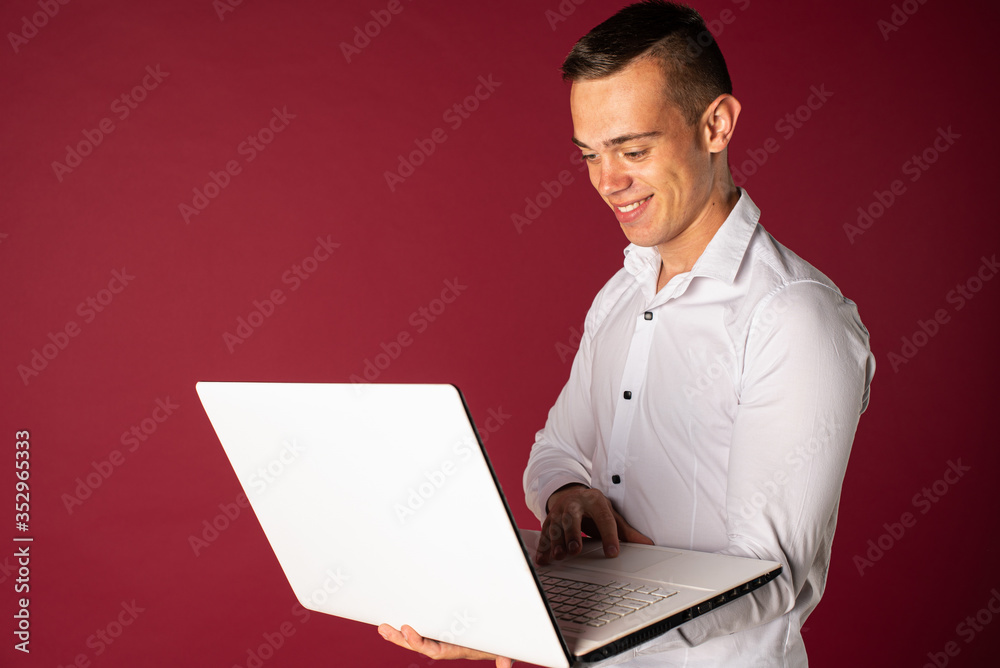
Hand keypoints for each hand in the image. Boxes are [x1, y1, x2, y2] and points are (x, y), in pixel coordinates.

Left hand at [378, 624, 513, 666]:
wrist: (497, 640)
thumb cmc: (497, 643)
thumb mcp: (502, 650)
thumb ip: (504, 658)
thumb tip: (506, 666)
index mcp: (455, 649)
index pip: (433, 649)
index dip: (418, 641)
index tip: (407, 629)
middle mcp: (444, 645)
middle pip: (418, 645)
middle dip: (400, 639)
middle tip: (384, 629)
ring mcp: (440, 637)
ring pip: (416, 638)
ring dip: (398, 634)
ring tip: (382, 628)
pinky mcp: (439, 627)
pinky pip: (421, 629)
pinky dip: (407, 628)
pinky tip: (394, 624)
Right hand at [536, 485, 652, 564]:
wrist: (570, 494)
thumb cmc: (594, 508)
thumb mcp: (611, 514)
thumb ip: (627, 531)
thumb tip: (648, 544)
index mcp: (594, 501)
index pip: (603, 517)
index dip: (609, 535)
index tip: (613, 552)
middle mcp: (574, 504)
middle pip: (572, 518)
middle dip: (572, 534)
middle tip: (575, 550)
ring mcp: (559, 512)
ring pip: (555, 526)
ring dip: (556, 542)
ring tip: (559, 556)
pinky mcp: (548, 520)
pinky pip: (544, 534)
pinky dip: (542, 547)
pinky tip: (543, 560)